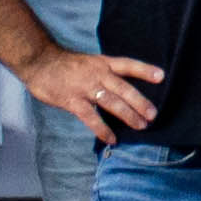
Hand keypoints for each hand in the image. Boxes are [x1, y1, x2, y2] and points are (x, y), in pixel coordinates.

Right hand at [21, 45, 165, 139]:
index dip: (144, 70)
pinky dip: (103, 129)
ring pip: (111, 102)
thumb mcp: (90, 63)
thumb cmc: (65, 65)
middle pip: (124, 88)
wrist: (39, 62)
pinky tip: (112, 139)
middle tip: (153, 115)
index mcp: (102, 63)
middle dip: (140, 102)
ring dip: (128, 115)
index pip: (128, 65)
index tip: (161, 76)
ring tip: (140, 126)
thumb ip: (105, 74)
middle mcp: (97, 74)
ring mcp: (85, 88)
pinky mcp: (73, 101)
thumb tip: (122, 90)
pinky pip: (91, 117)